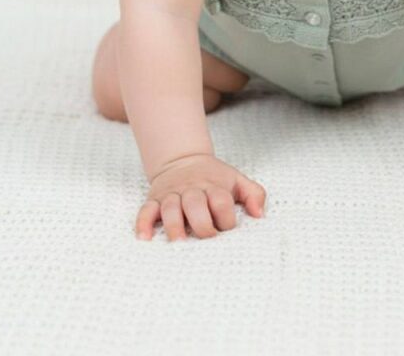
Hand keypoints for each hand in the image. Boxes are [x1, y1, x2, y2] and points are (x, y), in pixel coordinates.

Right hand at [136, 153, 266, 241]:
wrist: (183, 159)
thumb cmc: (214, 178)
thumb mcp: (237, 180)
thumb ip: (254, 194)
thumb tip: (259, 215)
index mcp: (213, 186)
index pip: (221, 201)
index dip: (226, 218)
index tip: (228, 231)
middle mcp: (191, 190)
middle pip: (195, 204)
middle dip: (201, 223)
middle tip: (207, 239)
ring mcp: (172, 194)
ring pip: (170, 208)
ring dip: (174, 225)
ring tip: (178, 243)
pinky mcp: (155, 199)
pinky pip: (146, 210)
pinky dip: (143, 223)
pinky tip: (144, 238)